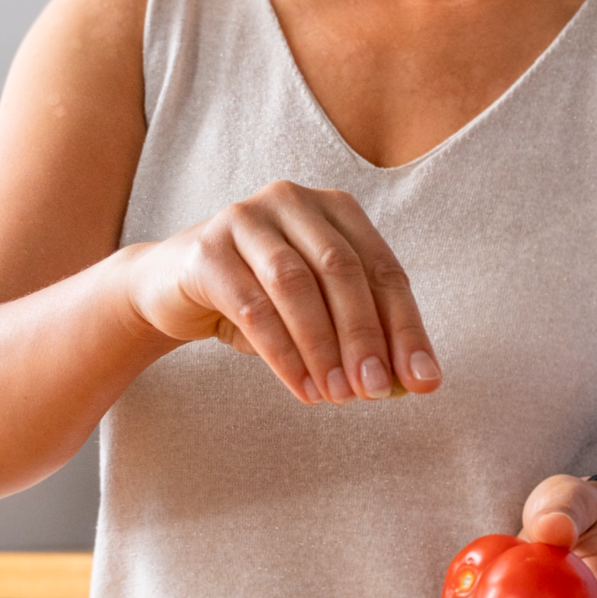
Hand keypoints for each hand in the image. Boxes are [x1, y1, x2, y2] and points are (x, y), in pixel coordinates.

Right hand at [119, 179, 440, 405]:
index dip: (407, 328)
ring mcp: (247, 218)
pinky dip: (283, 353)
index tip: (424, 380)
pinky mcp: (207, 249)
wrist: (172, 289)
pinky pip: (253, 306)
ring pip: (297, 286)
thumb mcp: (319, 312)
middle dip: (365, 337)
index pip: (385, 270)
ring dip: (323, 348)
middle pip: (344, 272)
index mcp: (337, 209)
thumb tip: (417, 381)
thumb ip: (364, 335)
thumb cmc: (262, 300)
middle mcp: (295, 201)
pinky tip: (302, 388)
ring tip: (339, 396)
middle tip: (376, 390)